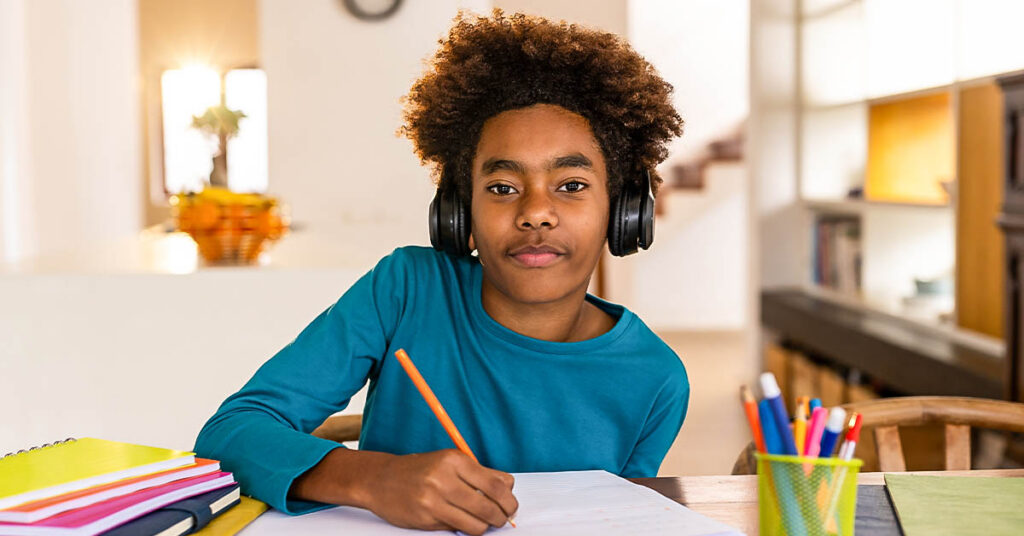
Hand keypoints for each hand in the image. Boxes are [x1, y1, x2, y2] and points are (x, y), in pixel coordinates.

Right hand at [363, 449, 517, 534]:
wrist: (380, 480)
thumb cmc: (420, 470)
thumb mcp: (449, 462)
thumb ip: (479, 473)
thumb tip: (508, 488)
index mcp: (454, 460)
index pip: (495, 485)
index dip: (509, 500)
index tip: (511, 505)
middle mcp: (443, 479)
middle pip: (489, 506)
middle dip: (501, 517)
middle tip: (502, 519)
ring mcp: (433, 500)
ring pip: (475, 524)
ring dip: (484, 527)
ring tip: (483, 523)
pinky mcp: (425, 519)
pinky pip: (457, 529)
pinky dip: (465, 528)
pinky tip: (461, 521)